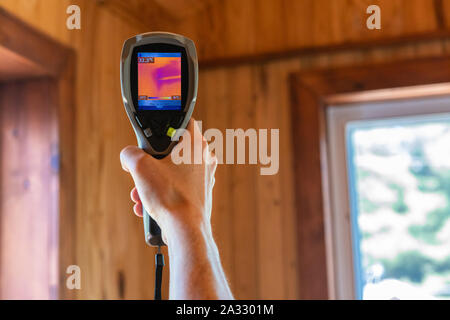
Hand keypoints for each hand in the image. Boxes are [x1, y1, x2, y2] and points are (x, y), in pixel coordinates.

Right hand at [120, 119, 216, 245]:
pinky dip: (161, 194)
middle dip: (150, 164)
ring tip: (140, 195)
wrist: (185, 230)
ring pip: (171, 171)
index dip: (162, 126)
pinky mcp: (199, 193)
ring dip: (151, 182)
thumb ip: (129, 153)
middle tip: (140, 174)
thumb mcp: (139, 167)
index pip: (180, 120)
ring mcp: (203, 176)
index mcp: (195, 143)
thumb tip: (128, 157)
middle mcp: (204, 157)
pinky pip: (176, 187)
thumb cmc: (170, 196)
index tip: (151, 137)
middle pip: (170, 150)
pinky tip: (147, 206)